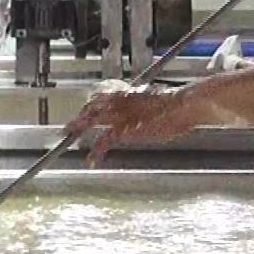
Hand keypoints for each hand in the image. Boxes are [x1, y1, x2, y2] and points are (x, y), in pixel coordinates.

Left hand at [65, 88, 205, 165]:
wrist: (184, 105)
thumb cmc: (178, 108)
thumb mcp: (157, 107)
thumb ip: (144, 111)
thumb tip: (141, 117)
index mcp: (130, 94)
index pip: (104, 97)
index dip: (93, 106)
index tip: (85, 112)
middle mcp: (123, 101)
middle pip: (94, 106)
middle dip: (81, 116)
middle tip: (69, 126)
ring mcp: (123, 114)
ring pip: (94, 118)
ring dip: (80, 127)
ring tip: (69, 135)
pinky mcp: (127, 128)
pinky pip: (106, 139)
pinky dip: (98, 150)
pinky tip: (92, 159)